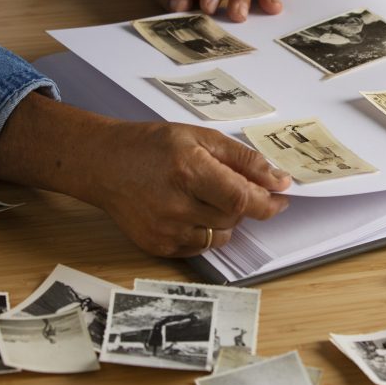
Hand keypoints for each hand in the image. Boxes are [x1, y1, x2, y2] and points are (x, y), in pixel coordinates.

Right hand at [85, 120, 290, 256]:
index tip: (280, 196)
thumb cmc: (151, 146)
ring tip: (202, 195)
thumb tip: (278, 180)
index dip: (267, 202)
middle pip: (234, 218)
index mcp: (188, 171)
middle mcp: (176, 205)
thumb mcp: (200, 137)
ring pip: (221, 236)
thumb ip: (242, 159)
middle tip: (225, 184)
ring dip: (224, 219)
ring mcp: (165, 230)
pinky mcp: (158, 246)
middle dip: (241, 203)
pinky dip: (204, 230)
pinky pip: (200, 247)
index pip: (241, 199)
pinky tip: (187, 209)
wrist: (104, 164)